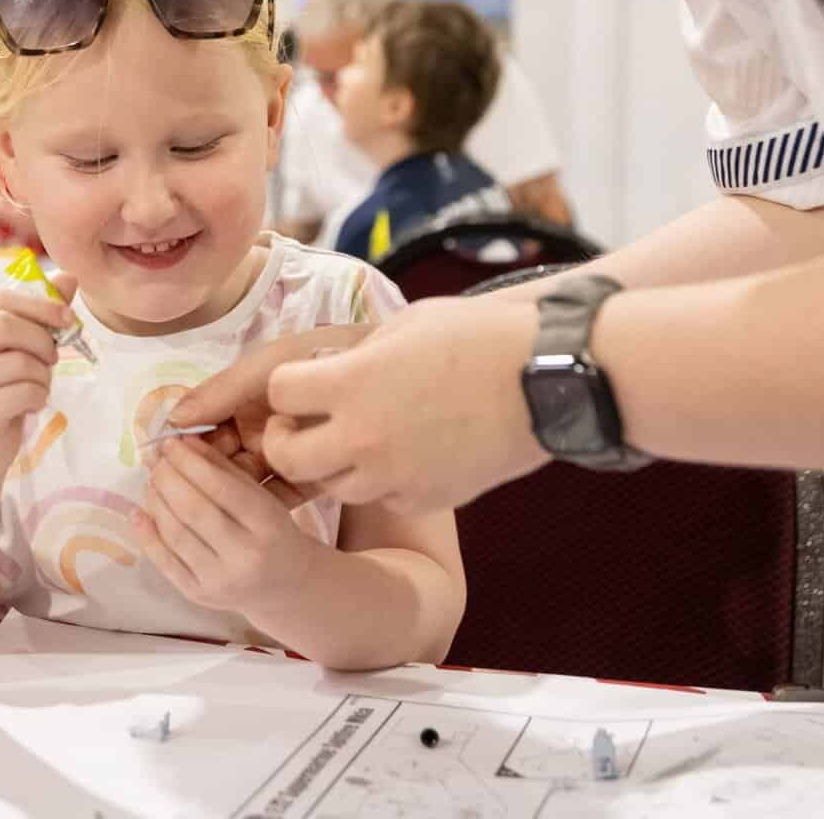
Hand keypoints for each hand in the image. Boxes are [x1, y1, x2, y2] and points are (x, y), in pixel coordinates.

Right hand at [0, 280, 76, 480]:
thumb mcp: (15, 350)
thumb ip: (38, 314)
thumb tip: (69, 277)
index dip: (39, 304)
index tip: (66, 318)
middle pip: (5, 325)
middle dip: (41, 339)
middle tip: (51, 358)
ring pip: (18, 361)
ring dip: (43, 374)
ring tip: (37, 386)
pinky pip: (22, 393)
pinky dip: (39, 397)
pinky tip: (30, 405)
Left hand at [136, 435, 317, 614]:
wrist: (285, 585)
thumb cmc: (272, 531)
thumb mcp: (260, 497)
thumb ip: (224, 469)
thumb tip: (183, 441)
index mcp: (268, 523)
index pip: (220, 487)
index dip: (189, 462)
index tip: (170, 443)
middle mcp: (245, 555)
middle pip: (192, 510)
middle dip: (167, 478)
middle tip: (155, 460)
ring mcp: (220, 580)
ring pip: (175, 534)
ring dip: (155, 502)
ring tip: (150, 481)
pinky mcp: (199, 595)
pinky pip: (165, 562)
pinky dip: (146, 534)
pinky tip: (138, 513)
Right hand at [164, 322, 374, 489]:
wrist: (394, 372)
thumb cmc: (326, 355)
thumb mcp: (271, 366)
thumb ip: (224, 389)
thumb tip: (172, 418)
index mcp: (244, 401)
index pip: (204, 431)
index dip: (186, 448)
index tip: (169, 463)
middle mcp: (260, 430)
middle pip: (221, 461)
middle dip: (206, 476)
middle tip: (189, 492)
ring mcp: (286, 455)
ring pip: (247, 483)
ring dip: (232, 493)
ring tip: (218, 505)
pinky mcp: (314, 480)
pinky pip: (281, 497)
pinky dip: (264, 505)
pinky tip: (249, 513)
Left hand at [263, 294, 549, 513]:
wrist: (546, 380)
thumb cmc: (479, 337)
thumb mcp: (405, 325)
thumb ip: (356, 355)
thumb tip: (328, 369)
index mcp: (352, 383)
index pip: (277, 393)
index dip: (286, 387)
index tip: (301, 384)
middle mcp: (363, 436)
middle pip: (287, 457)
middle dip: (285, 440)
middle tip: (302, 426)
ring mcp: (394, 475)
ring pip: (332, 486)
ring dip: (332, 465)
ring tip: (358, 438)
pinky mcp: (425, 499)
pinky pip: (382, 498)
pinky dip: (382, 482)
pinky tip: (405, 454)